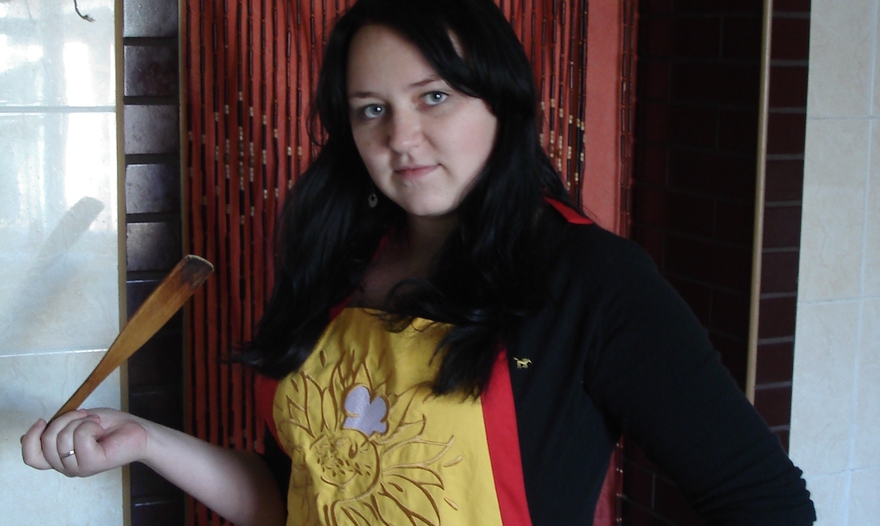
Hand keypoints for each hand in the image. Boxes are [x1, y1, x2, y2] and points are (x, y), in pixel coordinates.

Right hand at [21, 408, 147, 477]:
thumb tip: (28, 433)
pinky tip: (100, 428)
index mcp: (60, 457)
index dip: (30, 438)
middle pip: (45, 441)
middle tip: (84, 415)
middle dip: (63, 419)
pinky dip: (90, 425)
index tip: (43, 420)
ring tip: (96, 423)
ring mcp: (78, 468)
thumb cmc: (109, 425)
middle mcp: (66, 466)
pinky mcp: (91, 464)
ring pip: (61, 437)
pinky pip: (80, 437)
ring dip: (80, 421)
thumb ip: (55, 429)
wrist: (137, 430)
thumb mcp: (75, 422)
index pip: (31, 458)